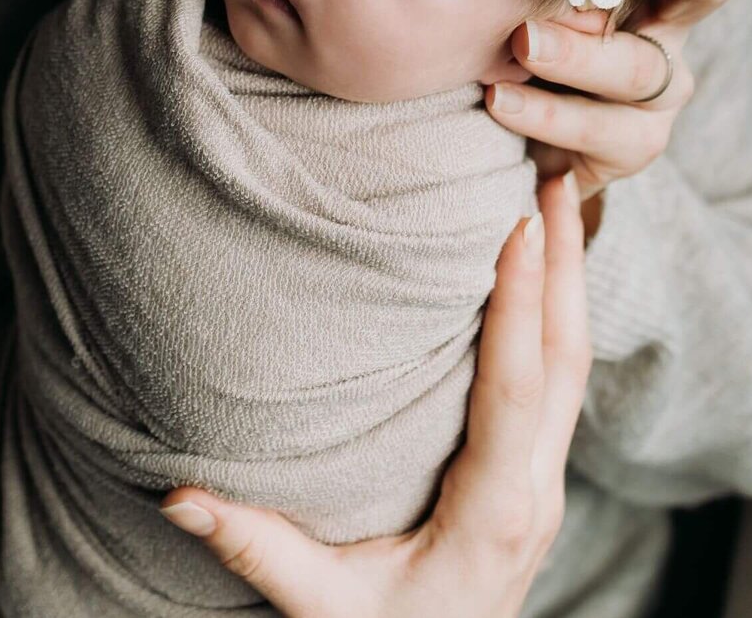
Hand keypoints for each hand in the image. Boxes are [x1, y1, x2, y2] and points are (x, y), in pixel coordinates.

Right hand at [158, 173, 589, 617]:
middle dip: (566, 263)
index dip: (521, 303)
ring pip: (576, 365)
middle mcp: (535, 491)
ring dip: (571, 279)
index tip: (524, 225)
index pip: (516, 386)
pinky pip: (565, 380)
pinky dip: (560, 315)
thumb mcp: (323, 609)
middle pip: (568, 358)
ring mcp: (546, 484)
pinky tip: (546, 272)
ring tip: (564, 199)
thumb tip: (174, 497)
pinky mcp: (539, 477)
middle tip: (559, 177)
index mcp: (492, 511)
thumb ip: (257, 549)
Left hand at [488, 0, 751, 202]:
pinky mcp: (620, 148)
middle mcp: (668, 28)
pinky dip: (554, 138)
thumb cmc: (512, 10)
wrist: (501, 120)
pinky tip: (518, 135)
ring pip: (639, 72)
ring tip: (521, 40)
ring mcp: (652, 95)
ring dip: (580, 56)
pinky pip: (598, 143)